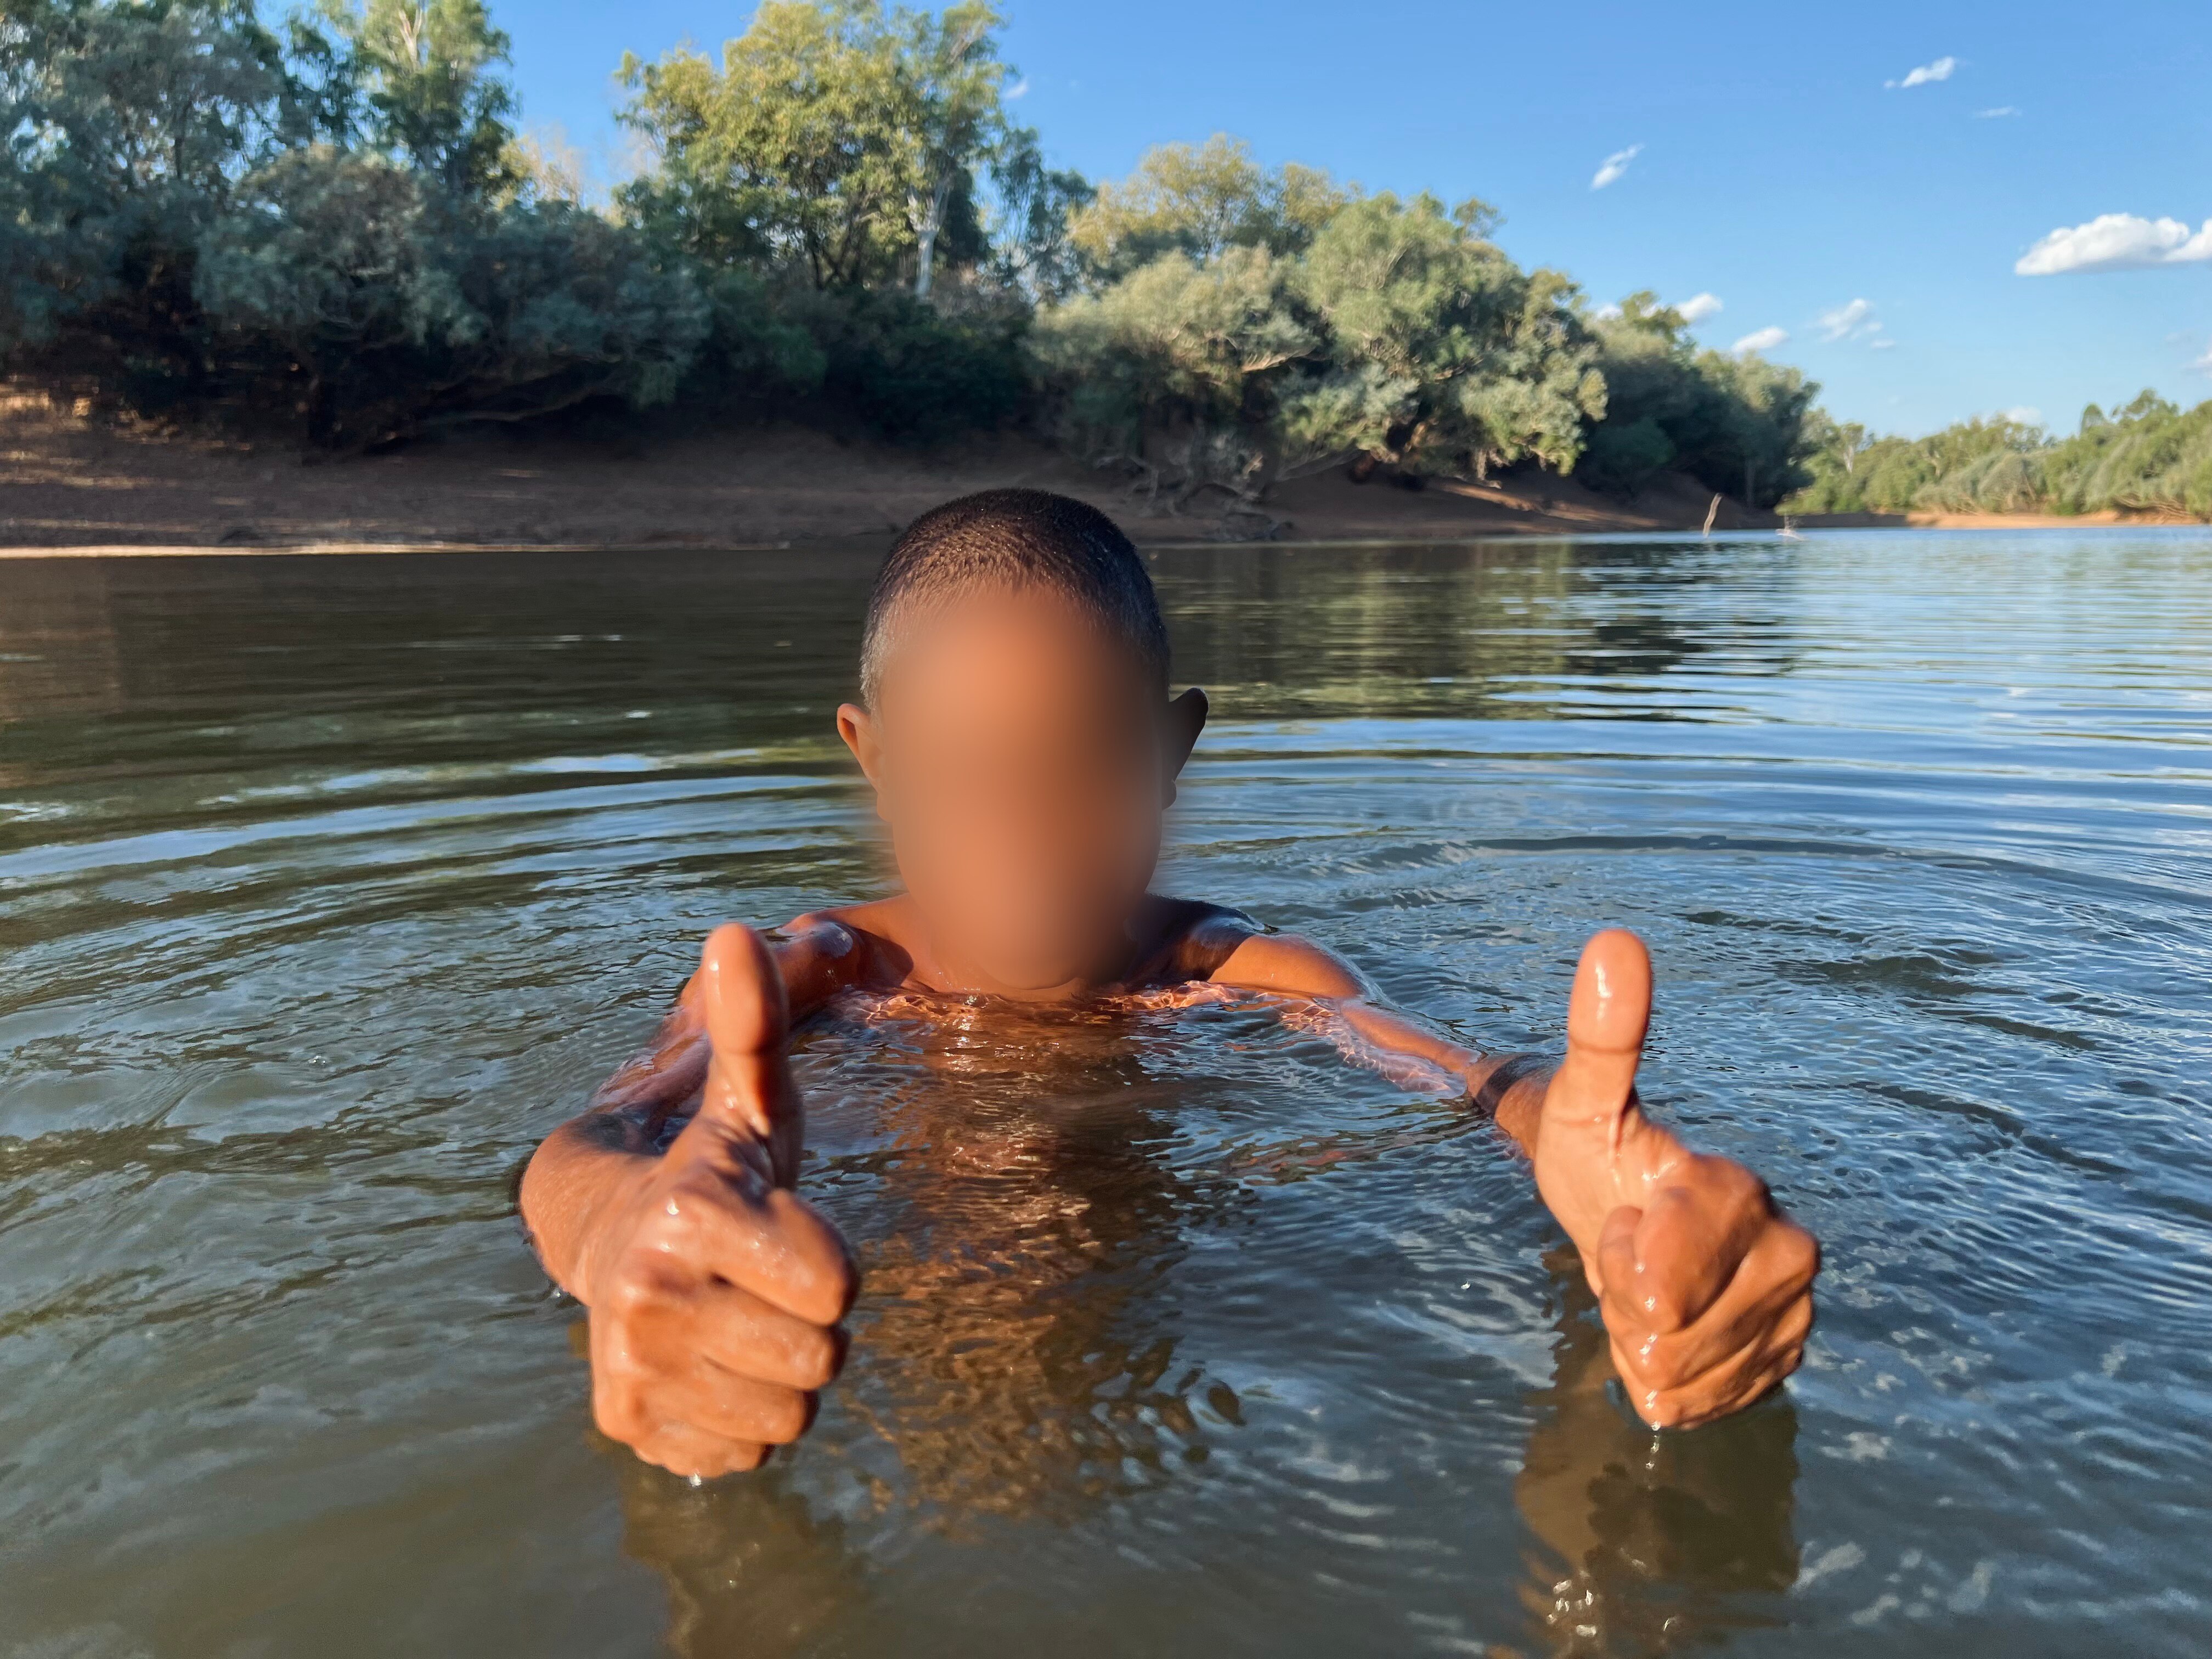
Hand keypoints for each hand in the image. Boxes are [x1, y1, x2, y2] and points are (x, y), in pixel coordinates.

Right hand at [576, 924, 858, 1476]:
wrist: (605, 1241)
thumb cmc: (710, 1169)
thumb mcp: (748, 1099)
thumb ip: (756, 1025)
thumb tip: (738, 932)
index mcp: (692, 1215)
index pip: (839, 1285)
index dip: (830, 1261)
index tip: (786, 1233)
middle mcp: (652, 1297)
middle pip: (825, 1357)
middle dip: (810, 1321)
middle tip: (765, 1281)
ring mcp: (636, 1370)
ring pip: (792, 1415)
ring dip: (781, 1373)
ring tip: (739, 1317)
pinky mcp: (633, 1428)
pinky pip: (748, 1453)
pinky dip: (741, 1417)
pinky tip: (711, 1362)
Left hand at [1533, 929, 1818, 1428]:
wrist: (1623, 1215)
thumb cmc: (1598, 1156)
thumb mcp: (1582, 1102)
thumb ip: (1601, 1034)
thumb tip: (1613, 943)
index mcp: (1733, 1190)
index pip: (1658, 1282)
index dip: (1617, 1263)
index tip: (1620, 1221)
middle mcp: (1785, 1248)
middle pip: (1670, 1336)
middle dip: (1628, 1307)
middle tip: (1630, 1255)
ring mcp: (1791, 1308)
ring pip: (1686, 1376)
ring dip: (1646, 1345)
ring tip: (1649, 1288)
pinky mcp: (1785, 1356)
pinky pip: (1707, 1404)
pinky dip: (1673, 1380)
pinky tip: (1671, 1329)